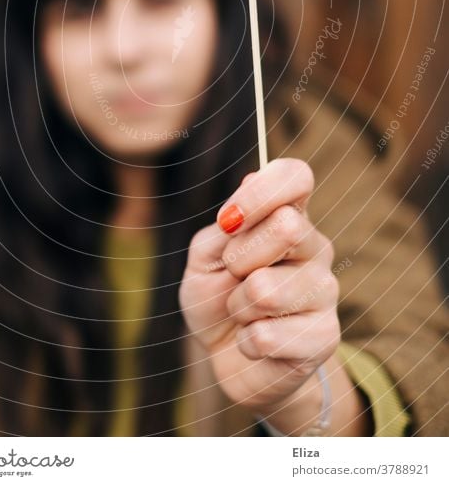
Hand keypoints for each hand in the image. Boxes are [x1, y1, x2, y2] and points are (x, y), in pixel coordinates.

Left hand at [179, 158, 340, 416]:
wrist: (226, 356)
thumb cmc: (216, 295)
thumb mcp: (205, 257)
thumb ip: (225, 226)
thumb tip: (250, 181)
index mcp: (288, 215)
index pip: (296, 176)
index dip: (262, 191)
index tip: (229, 219)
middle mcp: (314, 247)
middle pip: (287, 226)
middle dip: (239, 257)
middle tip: (234, 275)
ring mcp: (325, 291)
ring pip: (266, 288)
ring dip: (238, 306)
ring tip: (244, 312)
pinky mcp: (326, 337)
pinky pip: (267, 336)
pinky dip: (246, 342)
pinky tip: (255, 341)